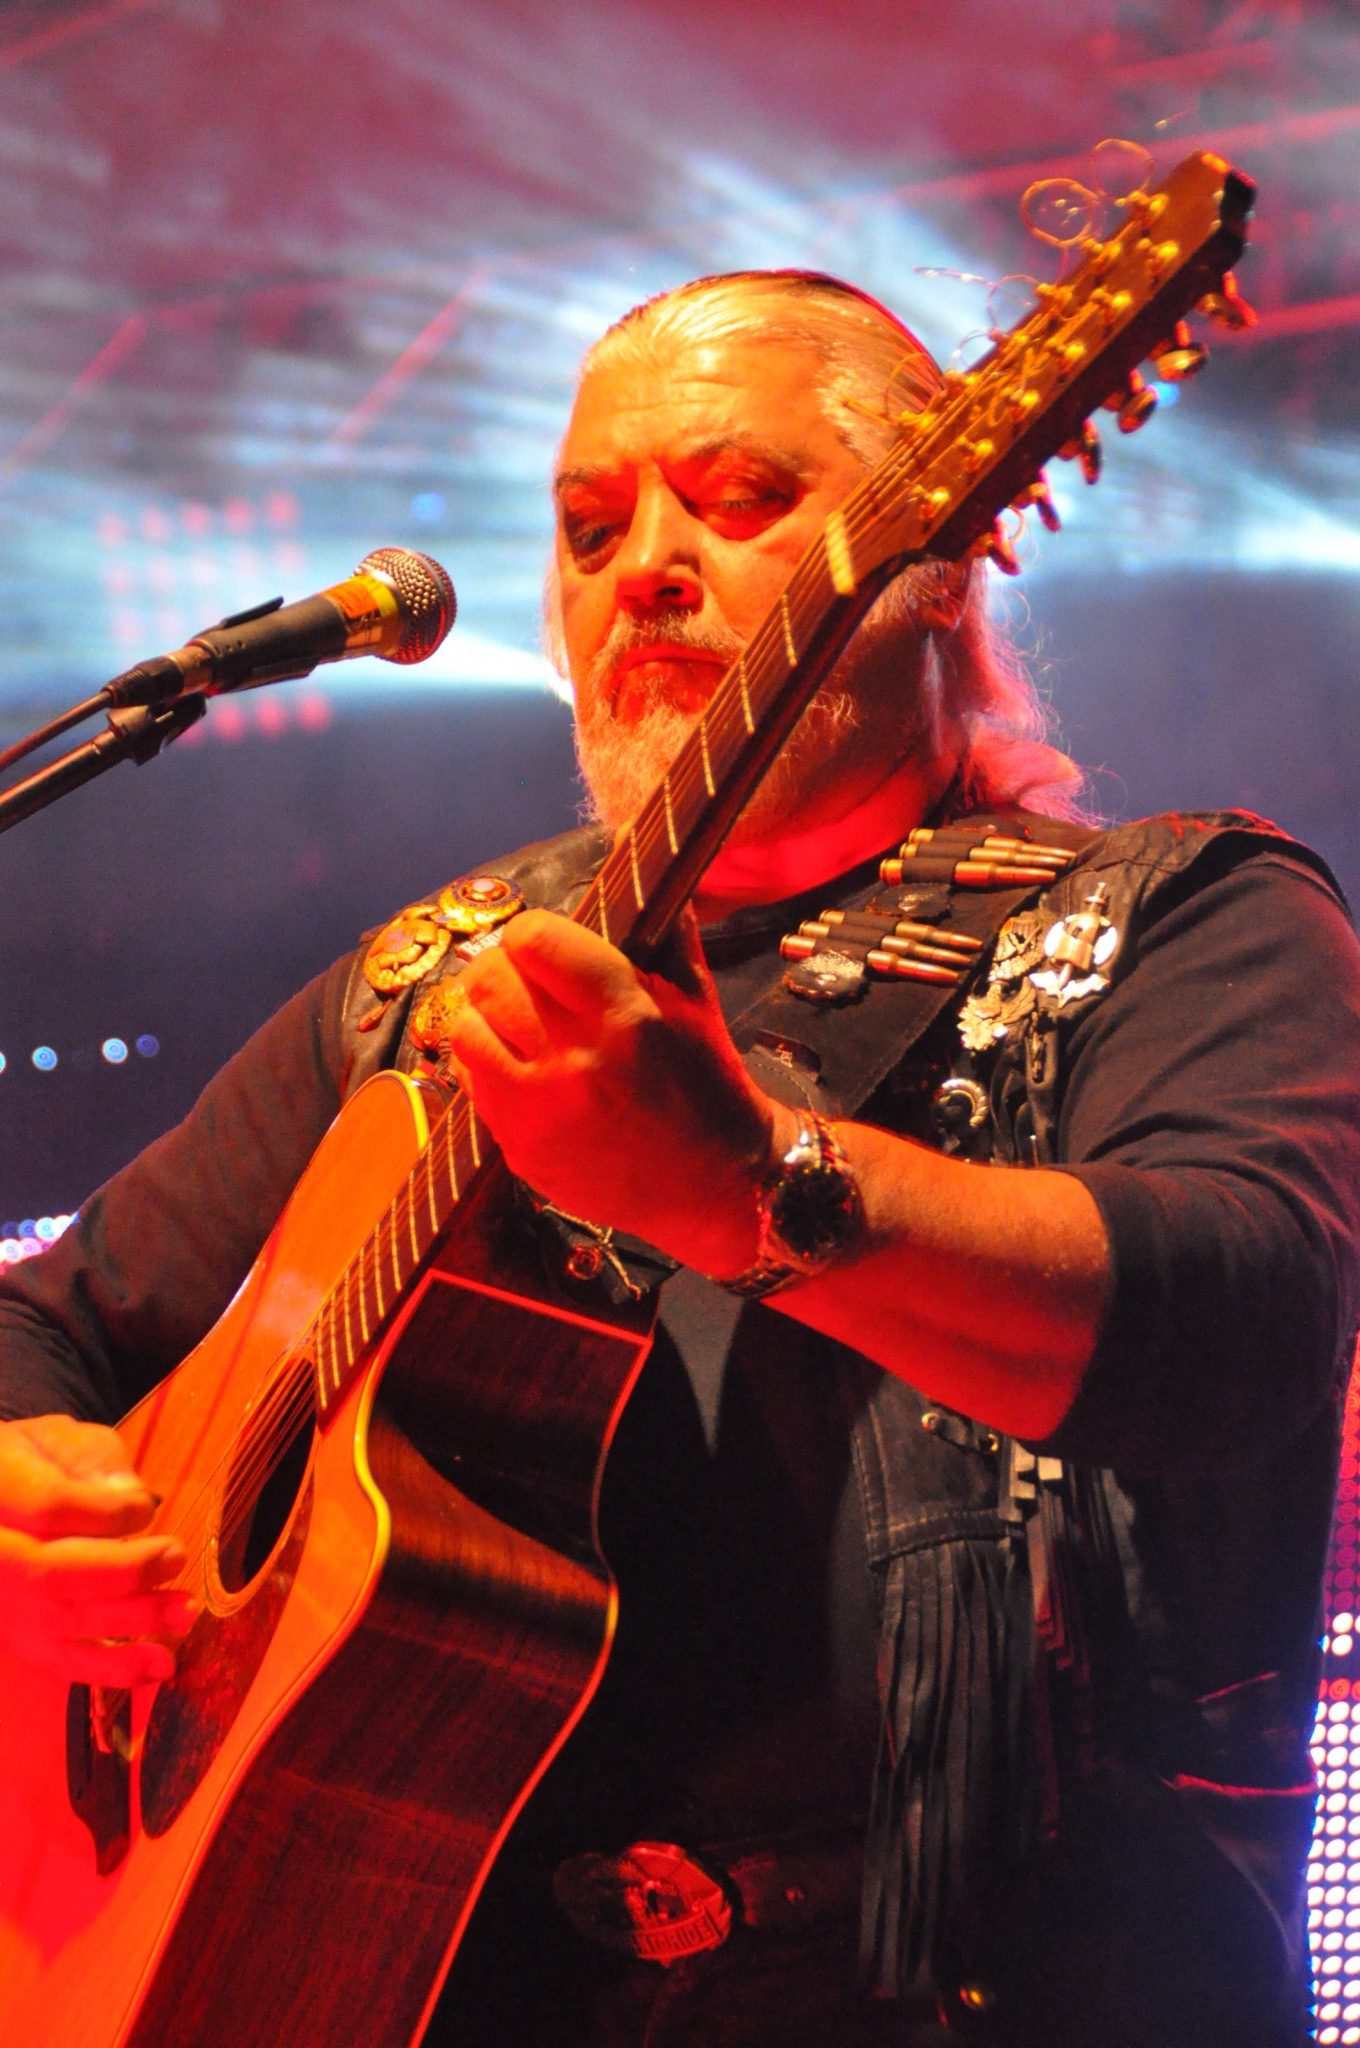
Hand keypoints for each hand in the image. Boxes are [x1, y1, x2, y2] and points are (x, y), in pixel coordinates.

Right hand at [0, 1414, 196, 1684]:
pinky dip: (109, 1668)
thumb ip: (91, 1460)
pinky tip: (158, 1666)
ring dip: (128, 1623)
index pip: (47, 1508)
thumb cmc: (33, 1461)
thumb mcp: (57, 1439)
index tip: (145, 1509)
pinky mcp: (11, 1634)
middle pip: (49, 1575)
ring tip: (185, 1613)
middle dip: (124, 1572)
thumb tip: (131, 1500)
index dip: (104, 1514)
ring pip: (55, 1622)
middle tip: (176, 1556)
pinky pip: (56, 1661)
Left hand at [443, 907, 783, 1277]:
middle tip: (520, 978)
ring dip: (482, 1014)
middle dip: (502, 969)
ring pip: (467, 1028)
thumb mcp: (698, 996)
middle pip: (491, 979)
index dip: (535, 935)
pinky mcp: (523, 1148)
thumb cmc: (705, 1078)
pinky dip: (482, 1062)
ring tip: (508, 1018)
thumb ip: (662, 926)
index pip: (534, 939)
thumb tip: (628, 847)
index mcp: (625, 1013)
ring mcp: (544, 1110)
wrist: (717, 1181)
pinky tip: (512, 1063)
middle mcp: (579, 1061)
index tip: (544, 945)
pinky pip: (470, 1082)